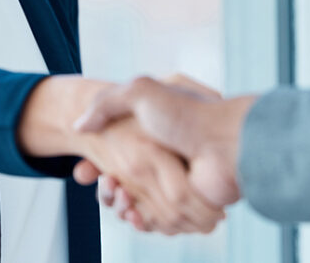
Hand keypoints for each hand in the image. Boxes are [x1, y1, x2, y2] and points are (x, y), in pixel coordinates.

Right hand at [14, 75, 223, 233]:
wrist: (229, 144)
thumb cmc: (189, 114)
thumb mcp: (140, 92)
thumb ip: (106, 103)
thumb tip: (80, 125)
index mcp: (156, 130)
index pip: (119, 149)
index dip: (99, 161)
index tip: (86, 168)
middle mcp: (167, 155)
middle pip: (126, 177)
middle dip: (106, 184)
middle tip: (96, 182)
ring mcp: (178, 179)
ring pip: (137, 199)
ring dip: (120, 202)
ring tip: (113, 195)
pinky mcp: (188, 204)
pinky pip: (157, 218)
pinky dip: (140, 218)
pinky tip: (130, 212)